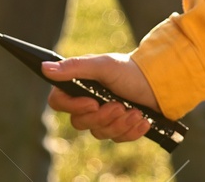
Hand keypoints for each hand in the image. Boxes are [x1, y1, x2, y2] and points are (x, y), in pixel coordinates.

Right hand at [43, 53, 161, 142]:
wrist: (159, 82)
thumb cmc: (129, 69)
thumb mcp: (102, 65)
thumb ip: (75, 68)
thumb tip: (45, 68)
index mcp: (80, 85)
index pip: (59, 102)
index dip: (73, 106)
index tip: (92, 102)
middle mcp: (88, 102)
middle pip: (80, 123)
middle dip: (103, 116)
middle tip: (120, 105)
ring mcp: (103, 116)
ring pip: (99, 133)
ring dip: (120, 123)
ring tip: (136, 111)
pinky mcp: (118, 127)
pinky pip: (117, 138)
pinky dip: (131, 130)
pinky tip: (143, 120)